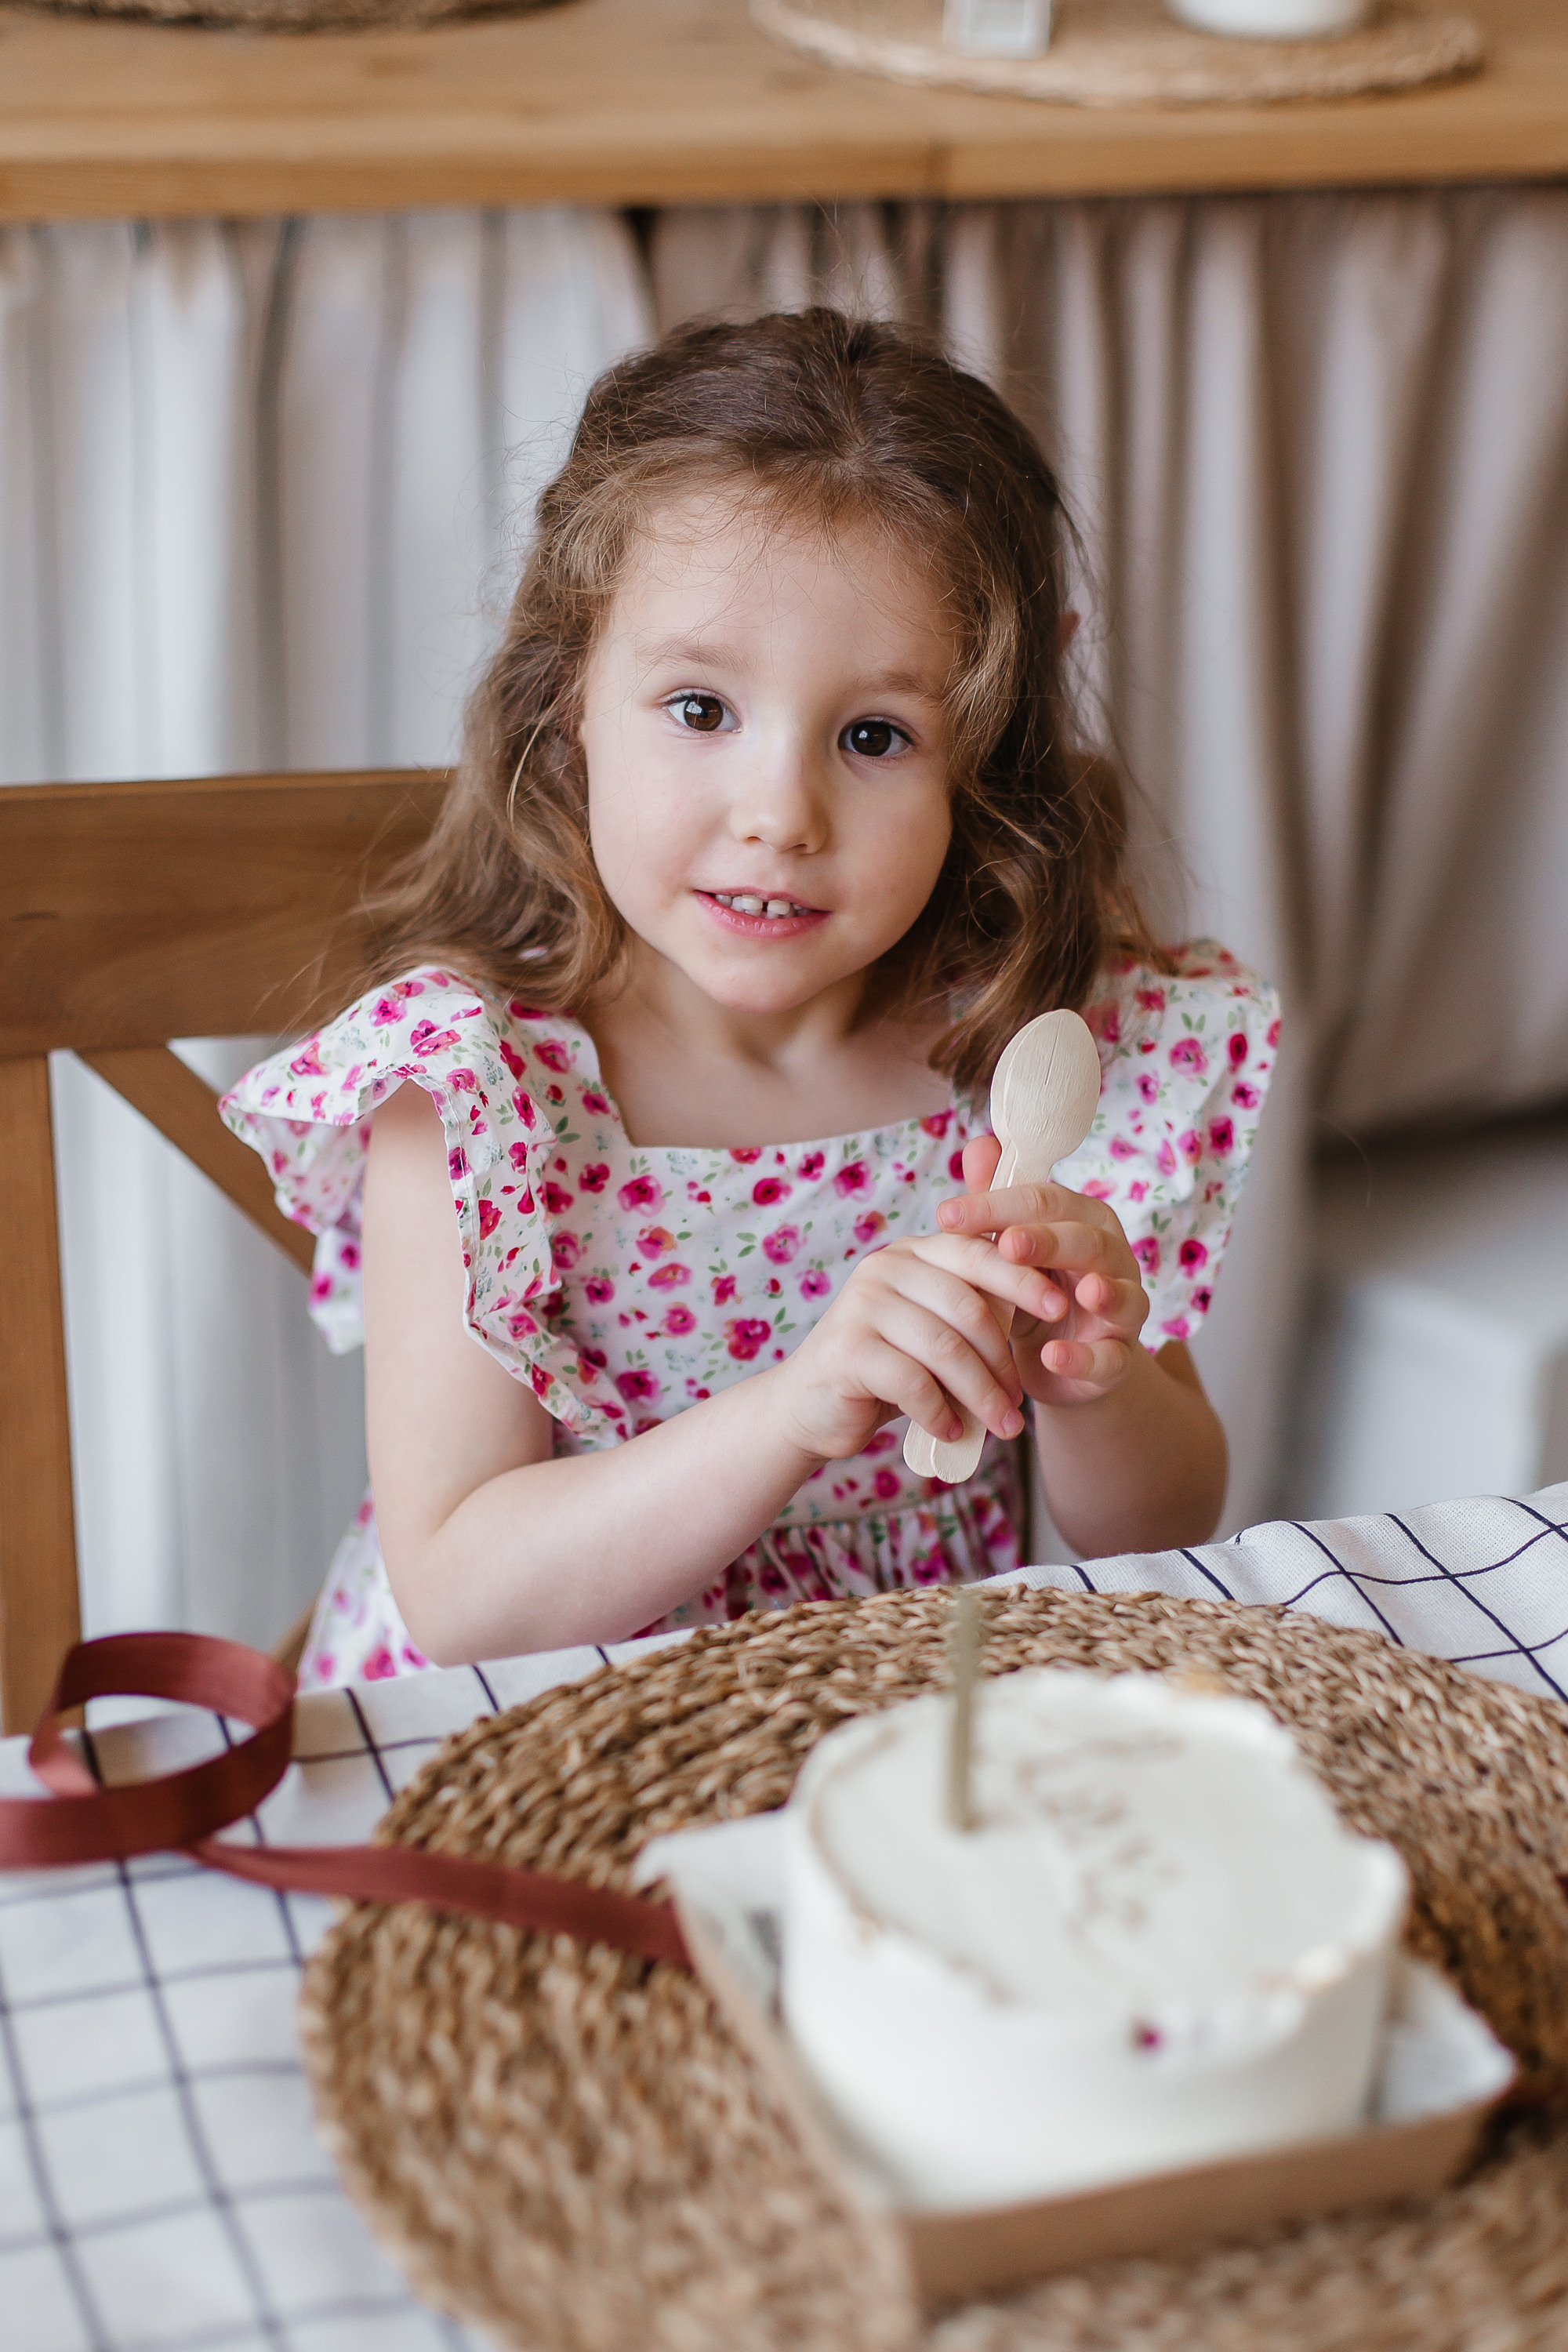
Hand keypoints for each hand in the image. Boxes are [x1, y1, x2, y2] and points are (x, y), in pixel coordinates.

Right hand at [773, 1223, 1063, 1464]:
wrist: (809, 1406)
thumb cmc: (885, 1369)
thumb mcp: (933, 1330)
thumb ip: (972, 1312)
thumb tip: (1052, 1307)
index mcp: (912, 1253)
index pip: (978, 1254)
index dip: (1022, 1279)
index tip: (1061, 1309)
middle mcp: (884, 1268)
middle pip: (968, 1308)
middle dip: (1003, 1362)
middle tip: (1019, 1403)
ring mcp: (862, 1306)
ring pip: (946, 1349)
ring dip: (981, 1395)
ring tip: (1000, 1426)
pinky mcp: (847, 1350)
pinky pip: (914, 1382)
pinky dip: (939, 1413)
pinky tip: (950, 1431)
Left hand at [936, 1134, 1150, 1407]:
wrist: (1057, 1362)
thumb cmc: (1032, 1290)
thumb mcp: (1008, 1250)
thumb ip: (997, 1202)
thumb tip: (979, 1143)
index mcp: (1083, 1220)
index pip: (1043, 1201)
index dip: (996, 1206)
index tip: (945, 1216)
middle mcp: (1112, 1257)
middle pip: (1085, 1240)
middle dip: (1047, 1241)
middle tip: (1006, 1244)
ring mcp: (1123, 1308)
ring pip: (1121, 1294)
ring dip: (1103, 1292)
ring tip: (1081, 1293)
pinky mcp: (1120, 1357)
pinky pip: (1111, 1357)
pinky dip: (1085, 1357)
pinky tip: (1053, 1356)